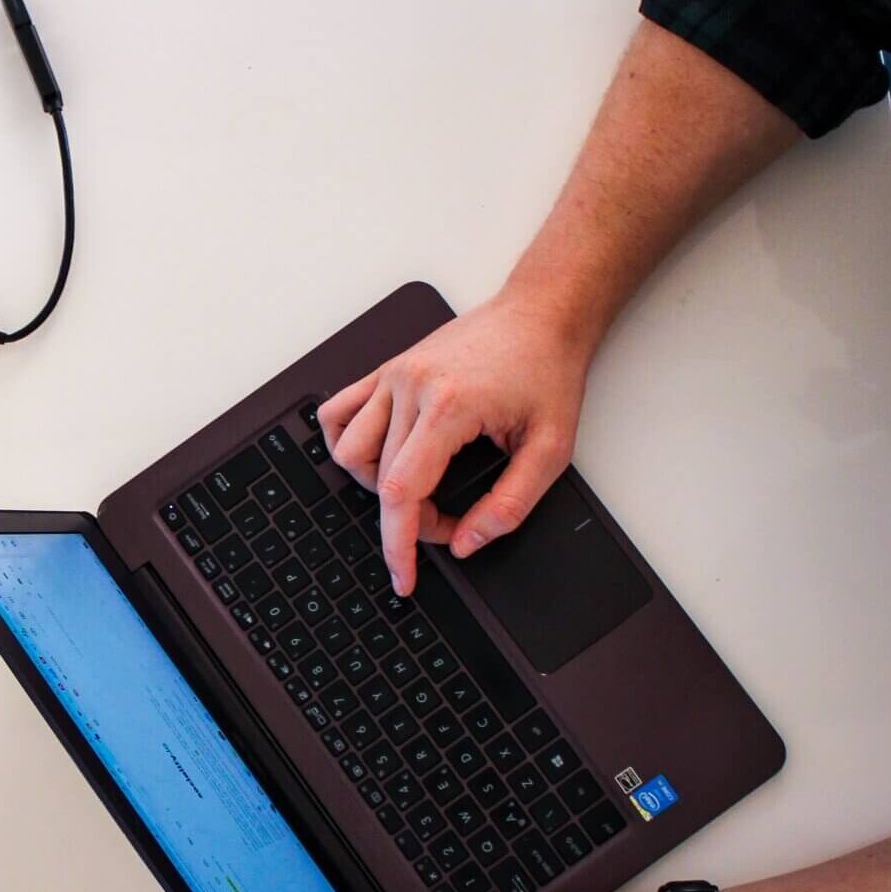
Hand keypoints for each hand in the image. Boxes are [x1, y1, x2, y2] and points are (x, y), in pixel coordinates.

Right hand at [318, 288, 591, 595]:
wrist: (540, 315)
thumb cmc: (546, 371)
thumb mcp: (552, 449)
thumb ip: (511, 505)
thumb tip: (467, 541)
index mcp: (450, 406)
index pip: (402, 491)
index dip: (399, 544)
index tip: (403, 577)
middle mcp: (411, 386)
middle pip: (379, 480)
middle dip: (411, 519)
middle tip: (450, 522)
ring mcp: (393, 375)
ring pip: (348, 450)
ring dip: (374, 484)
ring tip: (416, 489)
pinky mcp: (387, 369)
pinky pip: (338, 412)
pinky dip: (346, 442)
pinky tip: (376, 457)